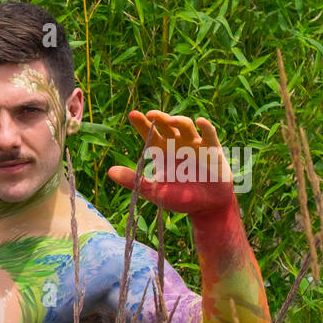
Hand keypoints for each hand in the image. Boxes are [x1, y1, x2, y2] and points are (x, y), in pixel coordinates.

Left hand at [108, 111, 235, 215]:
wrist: (205, 208)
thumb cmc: (179, 197)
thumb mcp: (153, 190)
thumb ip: (133, 180)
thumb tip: (110, 171)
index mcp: (161, 151)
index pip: (150, 133)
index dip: (142, 123)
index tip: (132, 114)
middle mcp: (177, 144)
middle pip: (167, 125)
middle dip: (159, 118)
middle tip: (150, 114)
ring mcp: (195, 145)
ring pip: (185, 126)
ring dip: (177, 121)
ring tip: (169, 120)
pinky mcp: (212, 150)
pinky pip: (209, 135)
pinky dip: (206, 127)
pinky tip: (200, 121)